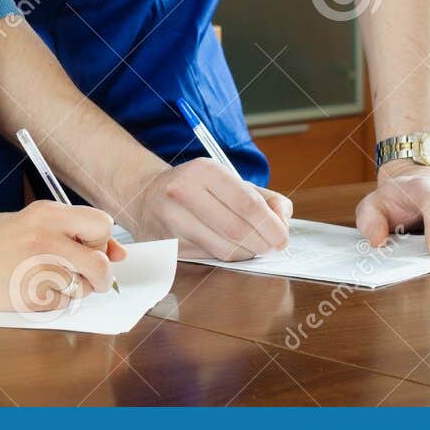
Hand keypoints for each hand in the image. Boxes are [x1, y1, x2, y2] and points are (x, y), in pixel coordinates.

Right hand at [0, 200, 126, 310]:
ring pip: (84, 287)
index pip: (102, 225)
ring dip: (76, 289)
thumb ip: (75, 232)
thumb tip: (119, 254)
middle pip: (100, 263)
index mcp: (49, 214)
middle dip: (100, 275)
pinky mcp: (31, 295)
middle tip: (85, 276)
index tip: (94, 249)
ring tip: (49, 279)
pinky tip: (34, 289)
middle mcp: (47, 238)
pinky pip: (64, 304)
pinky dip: (56, 302)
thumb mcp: (35, 222)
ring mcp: (38, 268)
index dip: (102, 241)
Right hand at [134, 159, 291, 259]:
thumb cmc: (196, 188)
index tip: (282, 237)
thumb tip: (283, 218)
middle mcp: (182, 193)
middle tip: (270, 246)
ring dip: (246, 253)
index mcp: (203, 171)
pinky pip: (209, 259)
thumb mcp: (228, 179)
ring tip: (250, 246)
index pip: (247, 204)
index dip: (271, 226)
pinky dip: (227, 258)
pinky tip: (229, 248)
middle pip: (237, 231)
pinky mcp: (166, 244)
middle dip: (262, 244)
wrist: (145, 195)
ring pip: (224, 250)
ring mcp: (171, 220)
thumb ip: (264, 196)